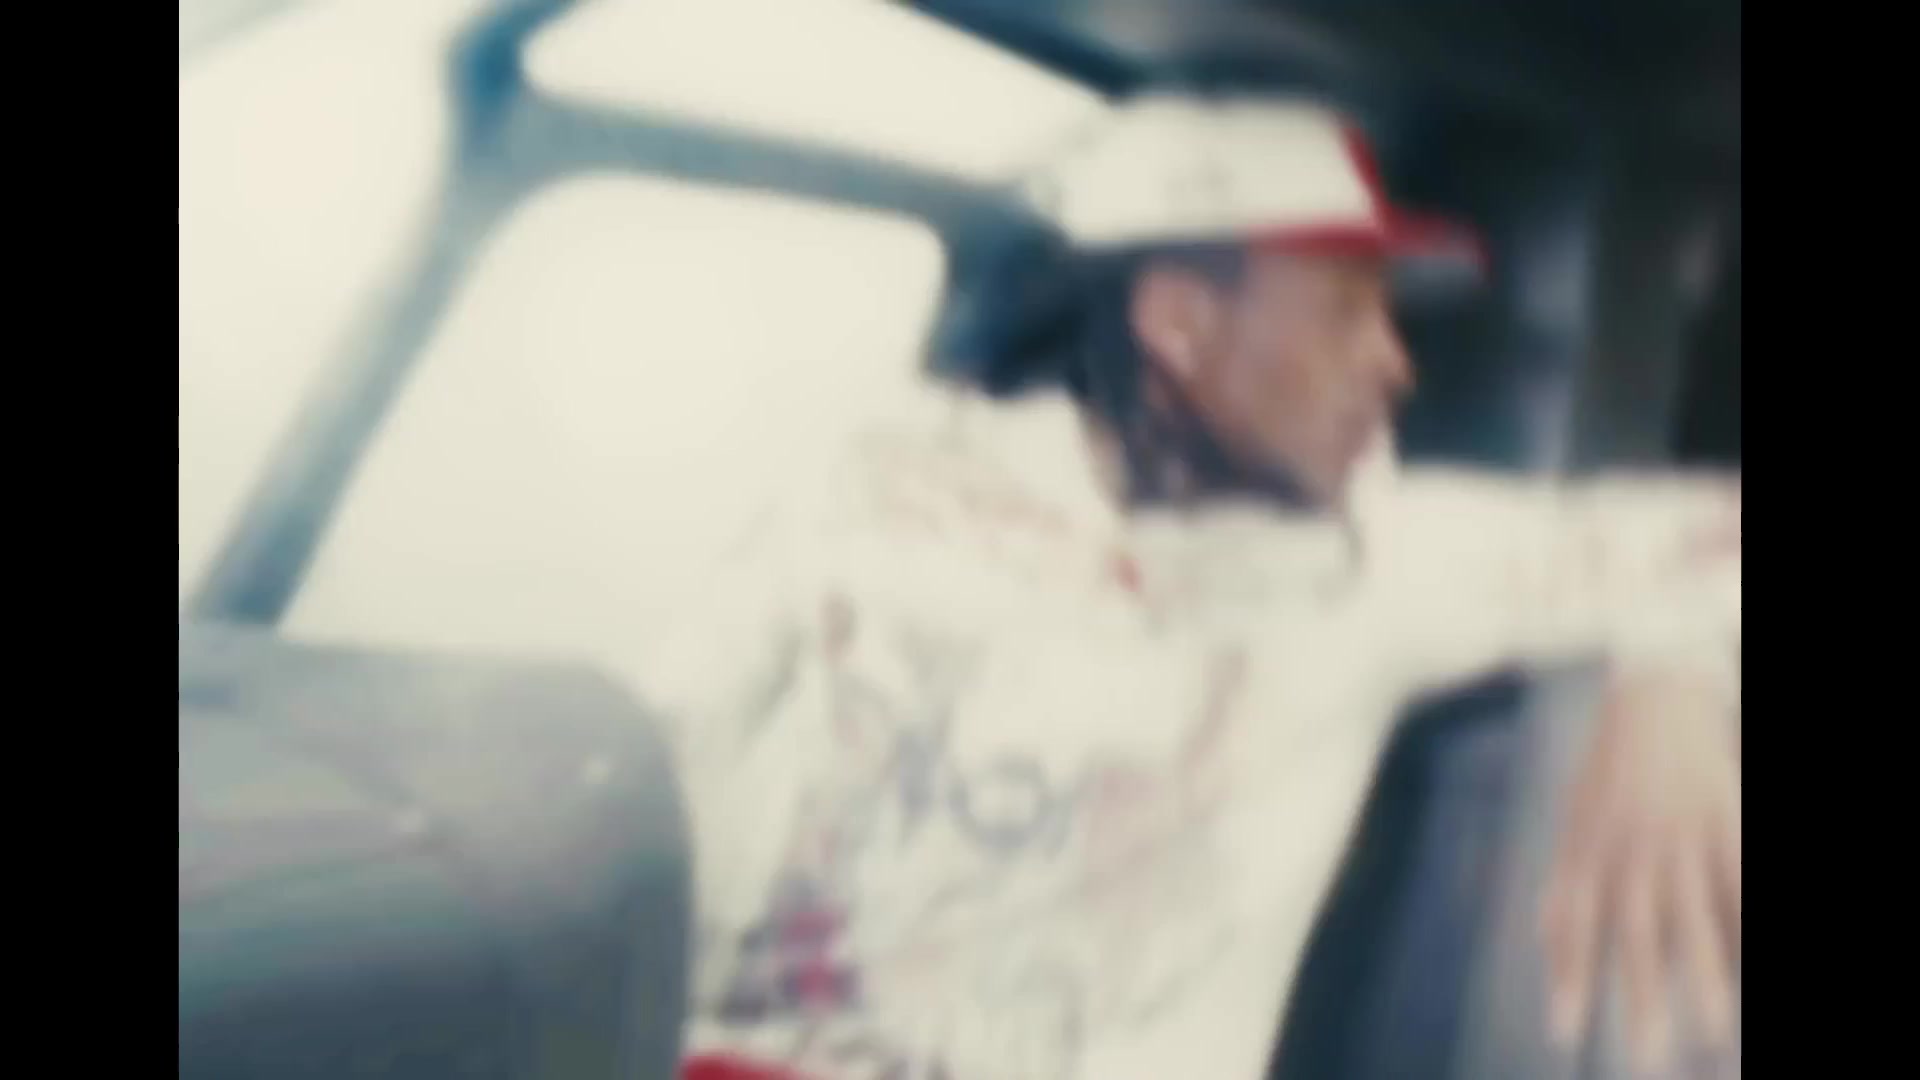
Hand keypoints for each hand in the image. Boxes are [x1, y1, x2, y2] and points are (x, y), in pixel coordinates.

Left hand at [1540, 670, 1739, 1070]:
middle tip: (1647, 1062)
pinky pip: (1739, 879)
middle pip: (1634, 932)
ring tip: (1710, 1030)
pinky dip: (1746, 922)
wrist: (1653, 698)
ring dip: (1701, 975)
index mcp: (1588, 849)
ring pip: (1693, 914)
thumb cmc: (1607, 774)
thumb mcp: (1571, 823)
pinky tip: (1747, 967)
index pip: (1574, 924)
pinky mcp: (1724, 818)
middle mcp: (1630, 847)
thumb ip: (1563, 880)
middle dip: (1641, 998)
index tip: (1563, 1034)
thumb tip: (1547, 939)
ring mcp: (1680, 834)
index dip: (1568, 977)